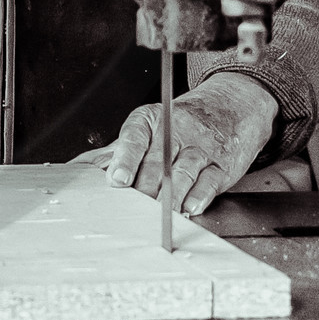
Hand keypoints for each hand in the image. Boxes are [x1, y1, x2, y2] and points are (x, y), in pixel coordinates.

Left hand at [104, 72, 277, 215]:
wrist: (231, 107)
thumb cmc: (182, 122)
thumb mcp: (149, 126)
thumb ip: (120, 149)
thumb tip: (87, 166)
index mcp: (152, 120)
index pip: (135, 138)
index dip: (125, 159)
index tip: (117, 179)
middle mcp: (176, 131)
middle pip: (157, 161)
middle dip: (145, 186)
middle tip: (133, 207)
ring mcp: (201, 147)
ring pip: (183, 172)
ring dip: (170, 195)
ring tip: (158, 212)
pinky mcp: (223, 163)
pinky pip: (210, 180)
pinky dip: (200, 195)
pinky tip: (190, 207)